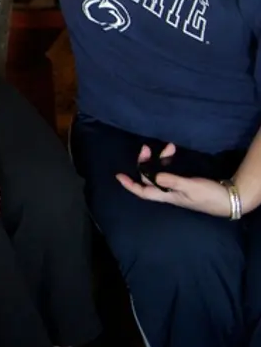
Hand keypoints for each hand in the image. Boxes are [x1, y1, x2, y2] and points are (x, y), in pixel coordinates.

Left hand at [117, 144, 235, 217]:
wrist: (229, 200)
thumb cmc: (209, 196)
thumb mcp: (190, 187)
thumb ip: (172, 181)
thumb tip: (154, 176)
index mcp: (166, 196)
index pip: (143, 191)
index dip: (130, 185)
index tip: (118, 176)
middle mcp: (168, 192)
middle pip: (149, 178)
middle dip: (145, 162)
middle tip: (146, 148)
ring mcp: (175, 187)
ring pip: (159, 172)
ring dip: (160, 158)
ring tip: (169, 146)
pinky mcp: (184, 183)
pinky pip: (170, 170)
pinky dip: (169, 160)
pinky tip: (172, 151)